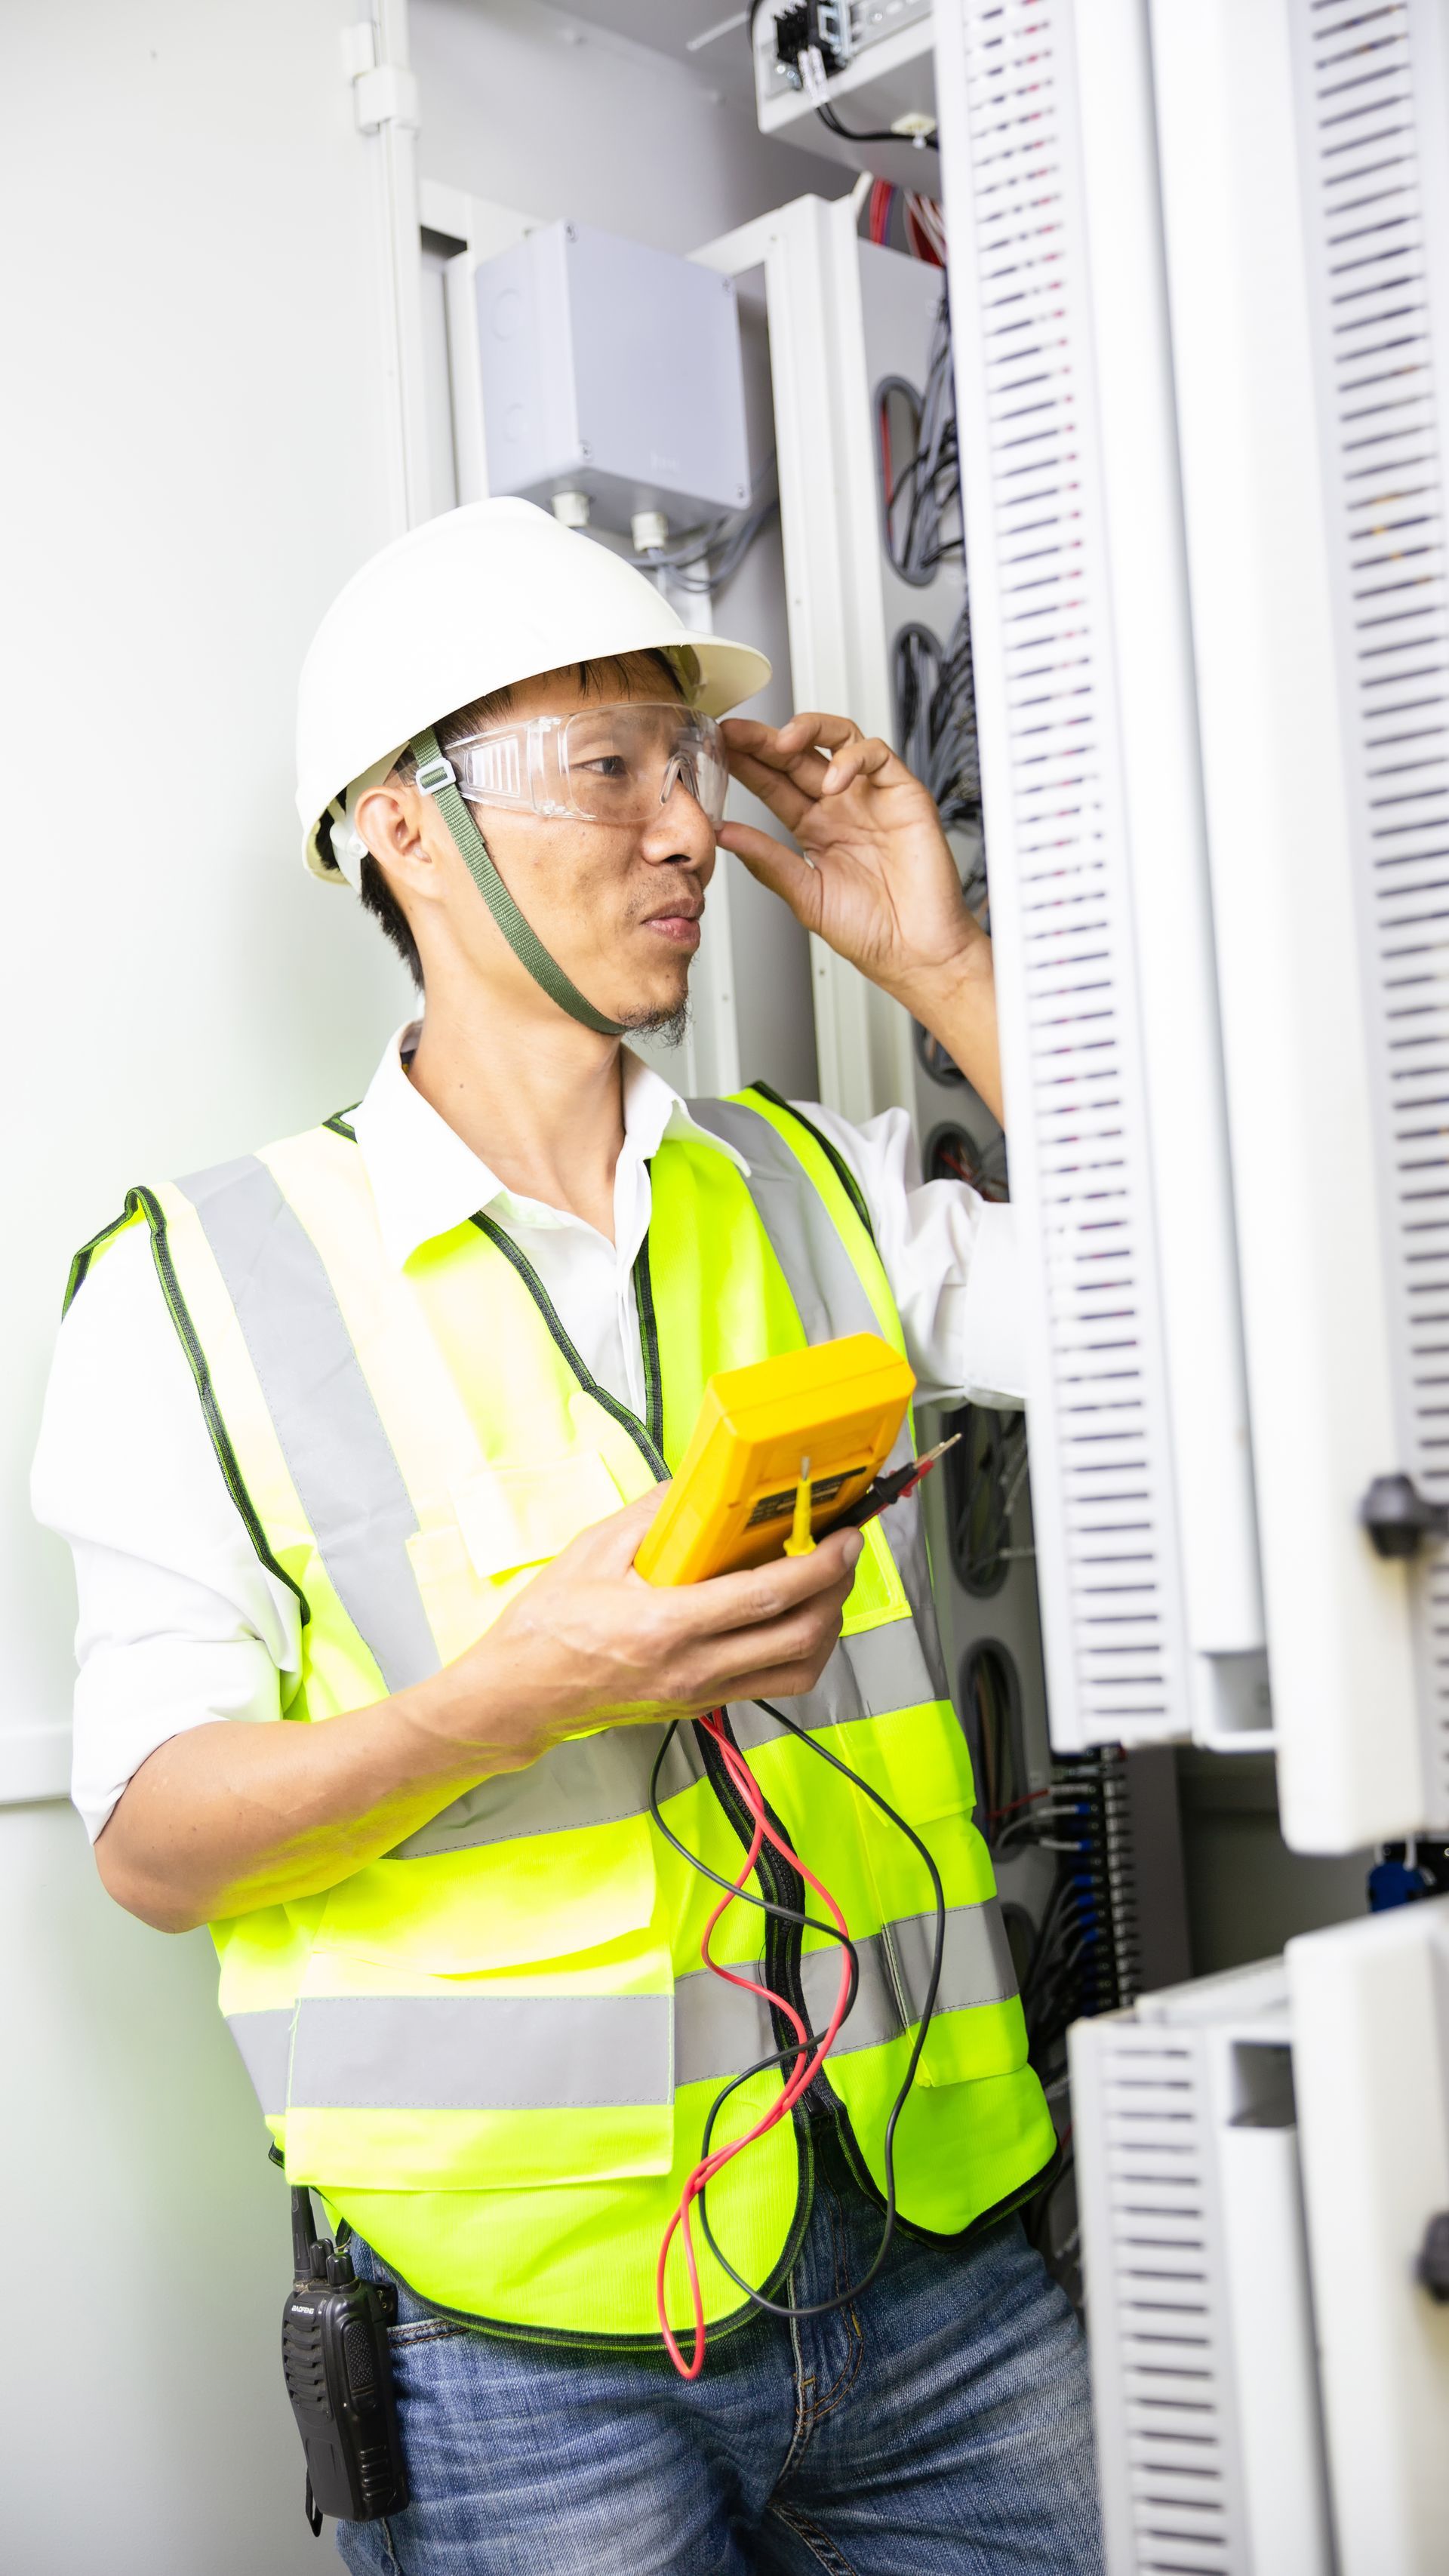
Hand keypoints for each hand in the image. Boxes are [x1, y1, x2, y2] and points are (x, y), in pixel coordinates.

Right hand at [432, 1489, 864, 1760]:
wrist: (520, 1694)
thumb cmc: (548, 1626)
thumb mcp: (594, 1552)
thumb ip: (654, 1515)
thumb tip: (702, 1483)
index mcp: (666, 1626)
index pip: (765, 1598)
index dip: (817, 1567)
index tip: (843, 1539)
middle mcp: (692, 1668)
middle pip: (798, 1637)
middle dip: (836, 1592)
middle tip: (844, 1553)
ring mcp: (700, 1692)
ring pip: (796, 1671)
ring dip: (826, 1627)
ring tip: (826, 1586)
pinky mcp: (700, 1703)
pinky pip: (771, 1684)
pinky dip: (798, 1653)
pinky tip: (793, 1620)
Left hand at [719, 702, 988, 986]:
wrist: (916, 953)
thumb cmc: (870, 932)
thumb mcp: (805, 895)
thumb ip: (767, 861)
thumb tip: (724, 834)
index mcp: (814, 829)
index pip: (774, 784)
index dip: (747, 764)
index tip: (717, 752)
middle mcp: (842, 807)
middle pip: (799, 756)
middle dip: (764, 739)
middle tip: (734, 733)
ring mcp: (871, 798)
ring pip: (839, 738)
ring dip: (809, 730)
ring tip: (781, 743)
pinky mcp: (904, 795)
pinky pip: (878, 756)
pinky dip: (853, 758)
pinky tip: (834, 781)